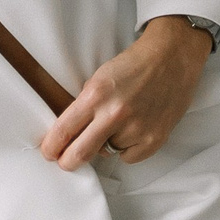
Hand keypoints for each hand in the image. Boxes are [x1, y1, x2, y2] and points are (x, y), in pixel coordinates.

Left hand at [39, 14, 212, 171]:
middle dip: (68, 162)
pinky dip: (129, 147)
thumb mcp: (99, 77)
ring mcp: (136, 128)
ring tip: (121, 121)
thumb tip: (70, 134)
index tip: (47, 152)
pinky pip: (129, 157)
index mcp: (96, 94)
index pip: (64, 129)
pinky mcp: (154, 139)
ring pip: (107, 152)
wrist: (172, 58)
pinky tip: (136, 127)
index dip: (51, 146)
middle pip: (80, 153)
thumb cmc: (134, 65)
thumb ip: (85, 105)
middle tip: (66, 161)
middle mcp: (115, 113)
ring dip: (108, 143)